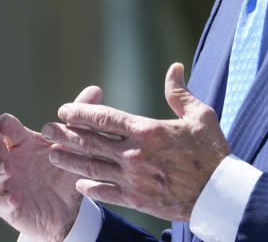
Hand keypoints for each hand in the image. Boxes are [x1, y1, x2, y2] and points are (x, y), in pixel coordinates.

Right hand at [0, 85, 103, 241]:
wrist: (68, 209)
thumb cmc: (63, 171)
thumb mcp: (74, 146)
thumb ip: (79, 121)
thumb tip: (96, 89)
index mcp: (22, 142)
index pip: (7, 128)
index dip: (5, 125)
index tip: (6, 123)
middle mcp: (9, 159)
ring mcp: (5, 183)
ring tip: (8, 169)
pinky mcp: (8, 206)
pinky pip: (2, 202)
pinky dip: (6, 199)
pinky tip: (14, 198)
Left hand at [41, 63, 230, 220]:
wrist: (220, 195)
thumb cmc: (211, 152)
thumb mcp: (200, 116)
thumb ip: (179, 92)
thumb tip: (174, 67)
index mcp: (147, 130)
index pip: (104, 118)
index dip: (81, 112)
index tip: (65, 110)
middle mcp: (135, 154)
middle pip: (91, 142)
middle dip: (65, 134)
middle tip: (46, 129)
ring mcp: (134, 179)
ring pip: (92, 168)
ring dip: (70, 160)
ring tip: (53, 154)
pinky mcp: (137, 200)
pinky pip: (106, 193)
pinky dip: (90, 188)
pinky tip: (79, 183)